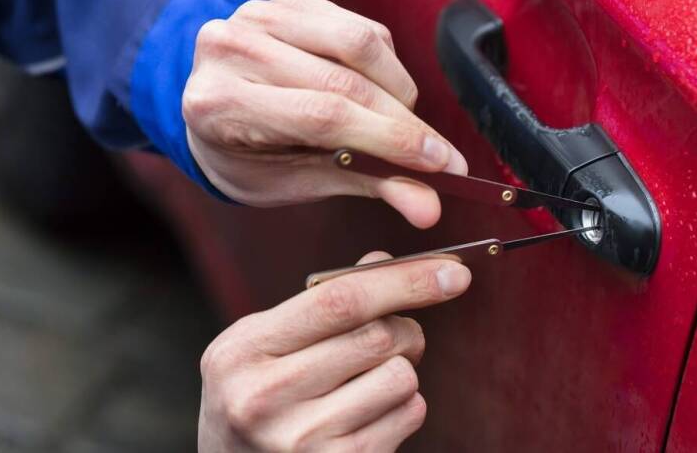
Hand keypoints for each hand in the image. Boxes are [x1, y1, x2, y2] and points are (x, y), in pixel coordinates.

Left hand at [182, 0, 466, 227]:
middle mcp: (231, 50)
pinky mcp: (287, 1)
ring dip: (398, 89)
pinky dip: (385, 64)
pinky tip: (376, 89)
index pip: (323, 117)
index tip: (441, 164)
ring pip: (359, 43)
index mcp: (219, 104)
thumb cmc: (252, 154)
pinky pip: (359, 27)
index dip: (390, 139)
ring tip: (400, 122)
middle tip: (441, 156)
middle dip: (404, 123)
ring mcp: (257, 16)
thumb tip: (429, 206)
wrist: (214, 105)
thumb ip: (366, 184)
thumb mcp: (297, 181)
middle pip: (344, 82)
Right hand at [197, 252, 471, 451]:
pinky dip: (405, 406)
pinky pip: (409, 414)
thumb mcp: (269, 342)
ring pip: (401, 376)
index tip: (453, 271)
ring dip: (403, 371)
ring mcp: (301, 440)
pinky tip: (372, 415)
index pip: (339, 301)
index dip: (403, 281)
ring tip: (373, 382)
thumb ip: (323, 300)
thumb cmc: (261, 395)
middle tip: (401, 336)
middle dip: (406, 328)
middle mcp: (264, 398)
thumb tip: (384, 261)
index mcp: (243, 351)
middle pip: (378, 337)